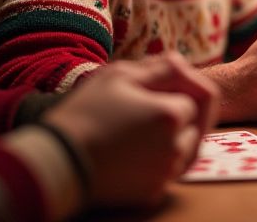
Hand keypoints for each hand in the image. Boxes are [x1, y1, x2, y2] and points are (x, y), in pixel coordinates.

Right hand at [43, 53, 219, 207]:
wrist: (56, 161)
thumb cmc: (85, 113)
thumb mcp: (119, 75)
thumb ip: (161, 66)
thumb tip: (183, 63)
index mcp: (172, 115)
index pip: (201, 96)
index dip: (185, 87)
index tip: (165, 86)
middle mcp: (177, 148)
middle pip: (199, 124)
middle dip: (187, 112)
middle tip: (159, 104)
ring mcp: (166, 173)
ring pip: (189, 149)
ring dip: (178, 136)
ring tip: (149, 125)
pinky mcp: (153, 192)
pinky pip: (170, 170)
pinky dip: (162, 158)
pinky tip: (140, 147)